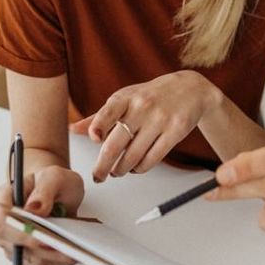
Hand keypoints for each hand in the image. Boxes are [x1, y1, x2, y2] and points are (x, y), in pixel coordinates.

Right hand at [0, 165, 84, 264]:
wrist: (56, 190)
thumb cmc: (52, 181)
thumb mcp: (54, 176)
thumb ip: (44, 189)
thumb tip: (34, 209)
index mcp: (4, 198)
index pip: (0, 220)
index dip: (18, 231)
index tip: (39, 235)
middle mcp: (4, 221)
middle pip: (12, 244)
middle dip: (38, 249)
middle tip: (63, 248)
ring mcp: (13, 239)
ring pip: (27, 257)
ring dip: (50, 258)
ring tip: (72, 253)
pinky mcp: (26, 252)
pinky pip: (39, 263)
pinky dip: (55, 261)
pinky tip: (70, 255)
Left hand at [71, 71, 222, 181]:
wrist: (190, 89)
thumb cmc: (150, 96)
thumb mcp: (125, 99)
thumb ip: (100, 116)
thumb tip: (74, 130)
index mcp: (125, 97)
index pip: (109, 110)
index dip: (99, 124)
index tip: (94, 138)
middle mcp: (142, 107)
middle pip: (117, 143)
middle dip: (103, 166)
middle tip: (97, 176)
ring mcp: (160, 119)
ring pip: (134, 156)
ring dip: (122, 169)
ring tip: (117, 172)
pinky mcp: (175, 131)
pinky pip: (153, 158)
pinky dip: (140, 168)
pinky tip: (136, 168)